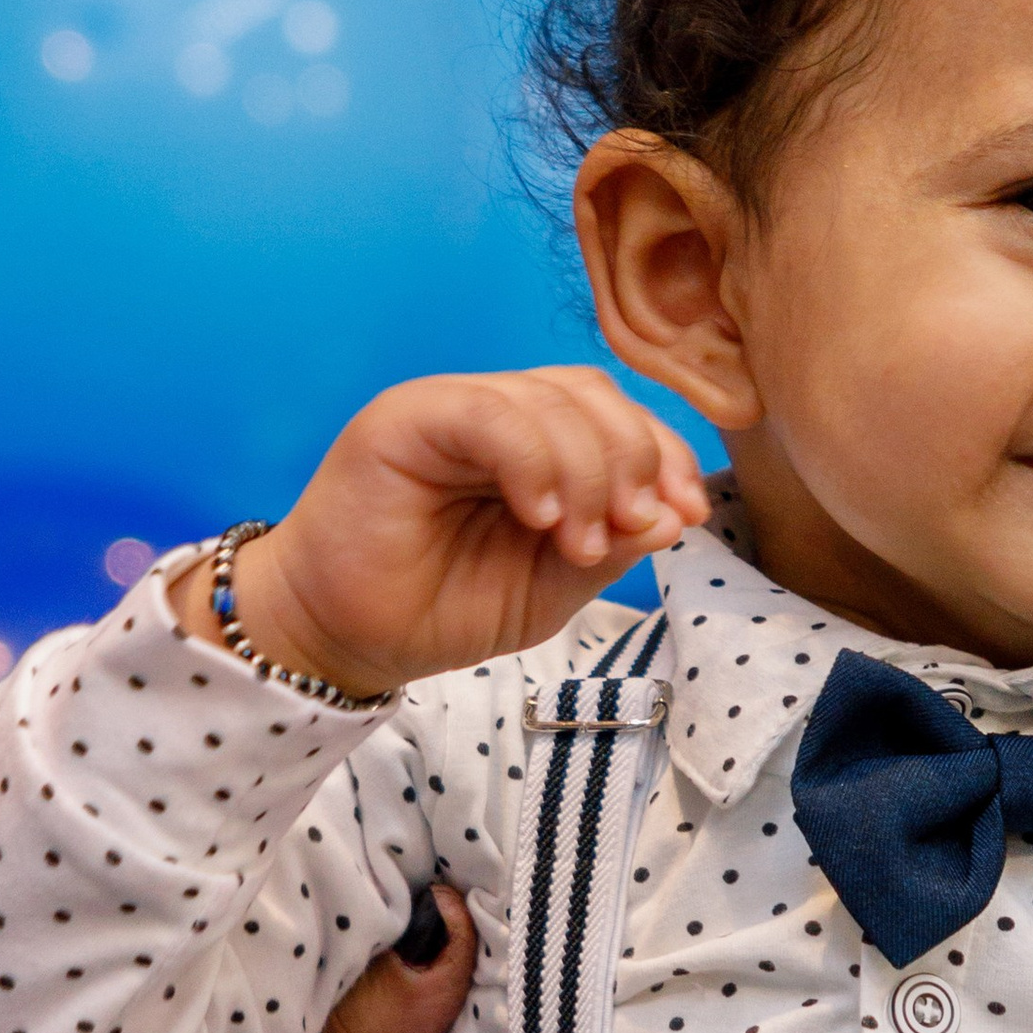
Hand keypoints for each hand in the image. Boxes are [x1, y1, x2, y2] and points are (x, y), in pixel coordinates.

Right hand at [171, 367, 710, 695]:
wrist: (344, 637)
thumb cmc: (439, 607)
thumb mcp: (551, 589)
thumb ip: (611, 547)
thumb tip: (674, 514)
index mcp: (537, 444)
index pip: (617, 416)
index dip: (665, 455)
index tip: (688, 514)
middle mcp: (496, 414)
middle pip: (592, 395)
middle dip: (634, 459)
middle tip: (631, 528)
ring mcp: (449, 408)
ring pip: (548, 399)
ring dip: (587, 471)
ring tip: (576, 543)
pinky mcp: (405, 418)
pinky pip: (488, 413)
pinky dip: (531, 460)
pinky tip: (541, 517)